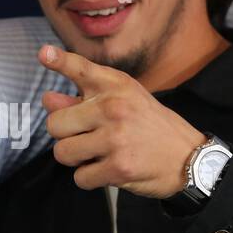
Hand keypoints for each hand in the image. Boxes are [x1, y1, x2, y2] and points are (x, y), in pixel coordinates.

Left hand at [38, 45, 203, 197]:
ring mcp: (116, 138)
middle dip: (65, 136)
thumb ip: (82, 99)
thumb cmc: (149, 126)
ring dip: (76, 159)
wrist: (188, 157)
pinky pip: (80, 177)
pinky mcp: (119, 168)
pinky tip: (108, 169)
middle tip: (87, 138)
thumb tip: (47, 100)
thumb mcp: (124, 101)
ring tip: (98, 153)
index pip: (81, 69)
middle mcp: (114, 107)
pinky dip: (90, 178)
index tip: (44, 54)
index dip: (60, 61)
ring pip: (63, 153)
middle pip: (55, 125)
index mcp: (116, 86)